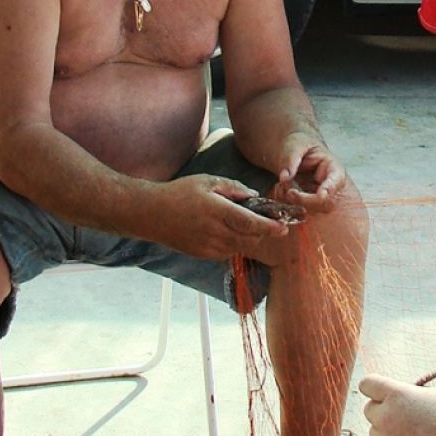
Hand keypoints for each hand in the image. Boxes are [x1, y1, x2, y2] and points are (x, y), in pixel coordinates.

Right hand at [145, 174, 290, 259]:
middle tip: (271, 223)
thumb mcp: (207, 181)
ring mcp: (208, 246)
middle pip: (249, 238)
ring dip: (249, 238)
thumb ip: (233, 188)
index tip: (283, 227)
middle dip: (263, 232)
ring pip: (240, 246)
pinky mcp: (202, 254)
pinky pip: (227, 252)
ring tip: (245, 223)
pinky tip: (228, 231)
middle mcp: (214, 232)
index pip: (250, 223)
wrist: (152, 214)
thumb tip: (253, 195)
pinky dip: (234, 243)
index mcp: (217, 211)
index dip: (269, 227)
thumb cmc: (179, 193)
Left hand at [271, 134, 345, 213]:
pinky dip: (288, 202)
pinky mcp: (308, 202)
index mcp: (333, 167)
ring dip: (294, 202)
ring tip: (281, 186)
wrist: (294, 150)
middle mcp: (330, 185)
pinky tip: (281, 190)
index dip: (330, 188)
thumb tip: (284, 178)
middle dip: (306, 200)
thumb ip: (290, 160)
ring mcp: (320, 195)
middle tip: (289, 192)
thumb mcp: (294, 146)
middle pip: (325, 201)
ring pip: (312, 209)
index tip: (321, 195)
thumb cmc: (300, 144)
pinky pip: (300, 208)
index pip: (337, 179)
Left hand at [360, 375, 435, 435]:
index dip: (375, 388)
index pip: (368, 384)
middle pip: (370, 410)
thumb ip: (411, 395)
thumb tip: (401, 399)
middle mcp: (385, 416)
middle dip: (384, 412)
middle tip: (406, 419)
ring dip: (389, 434)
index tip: (382, 394)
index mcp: (397, 394)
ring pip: (375, 433)